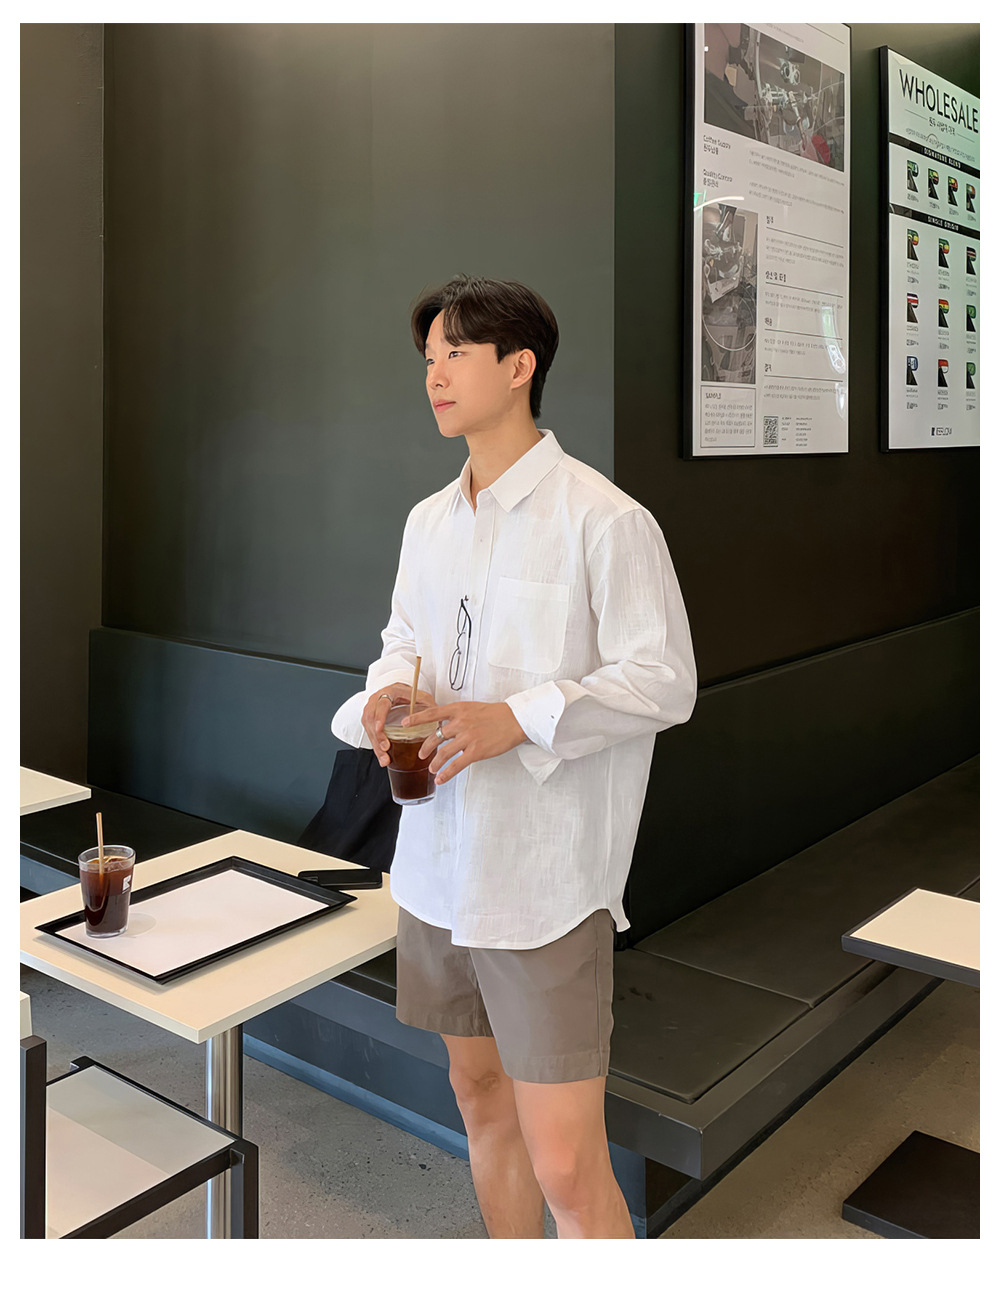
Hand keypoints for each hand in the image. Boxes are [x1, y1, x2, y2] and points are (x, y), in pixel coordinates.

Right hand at [362, 683, 436, 766]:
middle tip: (385, 749)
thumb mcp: (422, 697)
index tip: (379, 729)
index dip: (379, 717)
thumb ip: (429, 706)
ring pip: (369, 728)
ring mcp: (372, 710)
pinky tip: (382, 756)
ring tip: (385, 758)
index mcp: (390, 692)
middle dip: (377, 737)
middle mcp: (377, 700)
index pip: (381, 704)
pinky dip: (376, 746)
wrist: (400, 692)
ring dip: (376, 745)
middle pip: (371, 719)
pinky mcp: (371, 720)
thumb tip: (437, 719)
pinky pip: (370, 734)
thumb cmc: (410, 694)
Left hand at [402, 701, 526, 784]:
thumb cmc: (496, 714)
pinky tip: (441, 779)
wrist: (515, 719)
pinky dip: (446, 774)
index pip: (432, 713)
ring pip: (443, 753)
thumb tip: (445, 725)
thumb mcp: (472, 708)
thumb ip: (457, 715)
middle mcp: (460, 723)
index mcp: (458, 709)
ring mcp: (468, 737)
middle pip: (435, 736)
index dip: (417, 718)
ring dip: (434, 763)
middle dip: (426, 748)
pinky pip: (457, 765)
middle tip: (422, 754)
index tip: (405, 723)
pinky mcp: (476, 751)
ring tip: (431, 768)